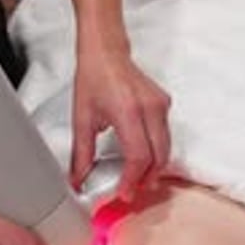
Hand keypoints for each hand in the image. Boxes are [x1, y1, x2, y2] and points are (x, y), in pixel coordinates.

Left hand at [71, 31, 170, 201]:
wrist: (106, 52)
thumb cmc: (94, 78)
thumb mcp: (82, 119)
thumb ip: (82, 154)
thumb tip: (78, 179)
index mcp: (128, 111)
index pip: (138, 156)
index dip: (132, 179)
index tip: (124, 192)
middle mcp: (149, 107)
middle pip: (157, 157)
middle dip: (145, 178)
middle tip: (131, 191)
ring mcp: (160, 104)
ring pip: (165, 148)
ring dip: (153, 168)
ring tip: (137, 180)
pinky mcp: (164, 103)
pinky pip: (165, 136)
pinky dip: (157, 152)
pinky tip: (143, 159)